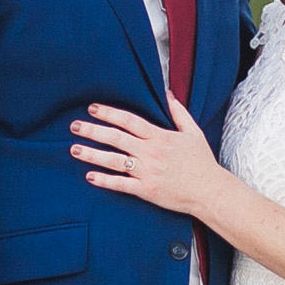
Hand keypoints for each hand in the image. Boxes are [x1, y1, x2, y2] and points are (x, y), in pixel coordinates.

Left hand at [72, 102, 232, 221]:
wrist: (210, 191)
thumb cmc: (202, 162)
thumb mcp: (193, 132)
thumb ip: (178, 112)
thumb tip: (168, 93)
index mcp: (160, 137)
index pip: (129, 121)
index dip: (110, 113)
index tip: (93, 109)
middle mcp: (151, 153)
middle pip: (116, 138)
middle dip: (93, 131)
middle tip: (75, 126)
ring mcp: (147, 172)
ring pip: (114, 160)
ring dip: (92, 154)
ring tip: (74, 149)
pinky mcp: (146, 190)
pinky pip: (121, 184)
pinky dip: (104, 180)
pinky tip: (90, 176)